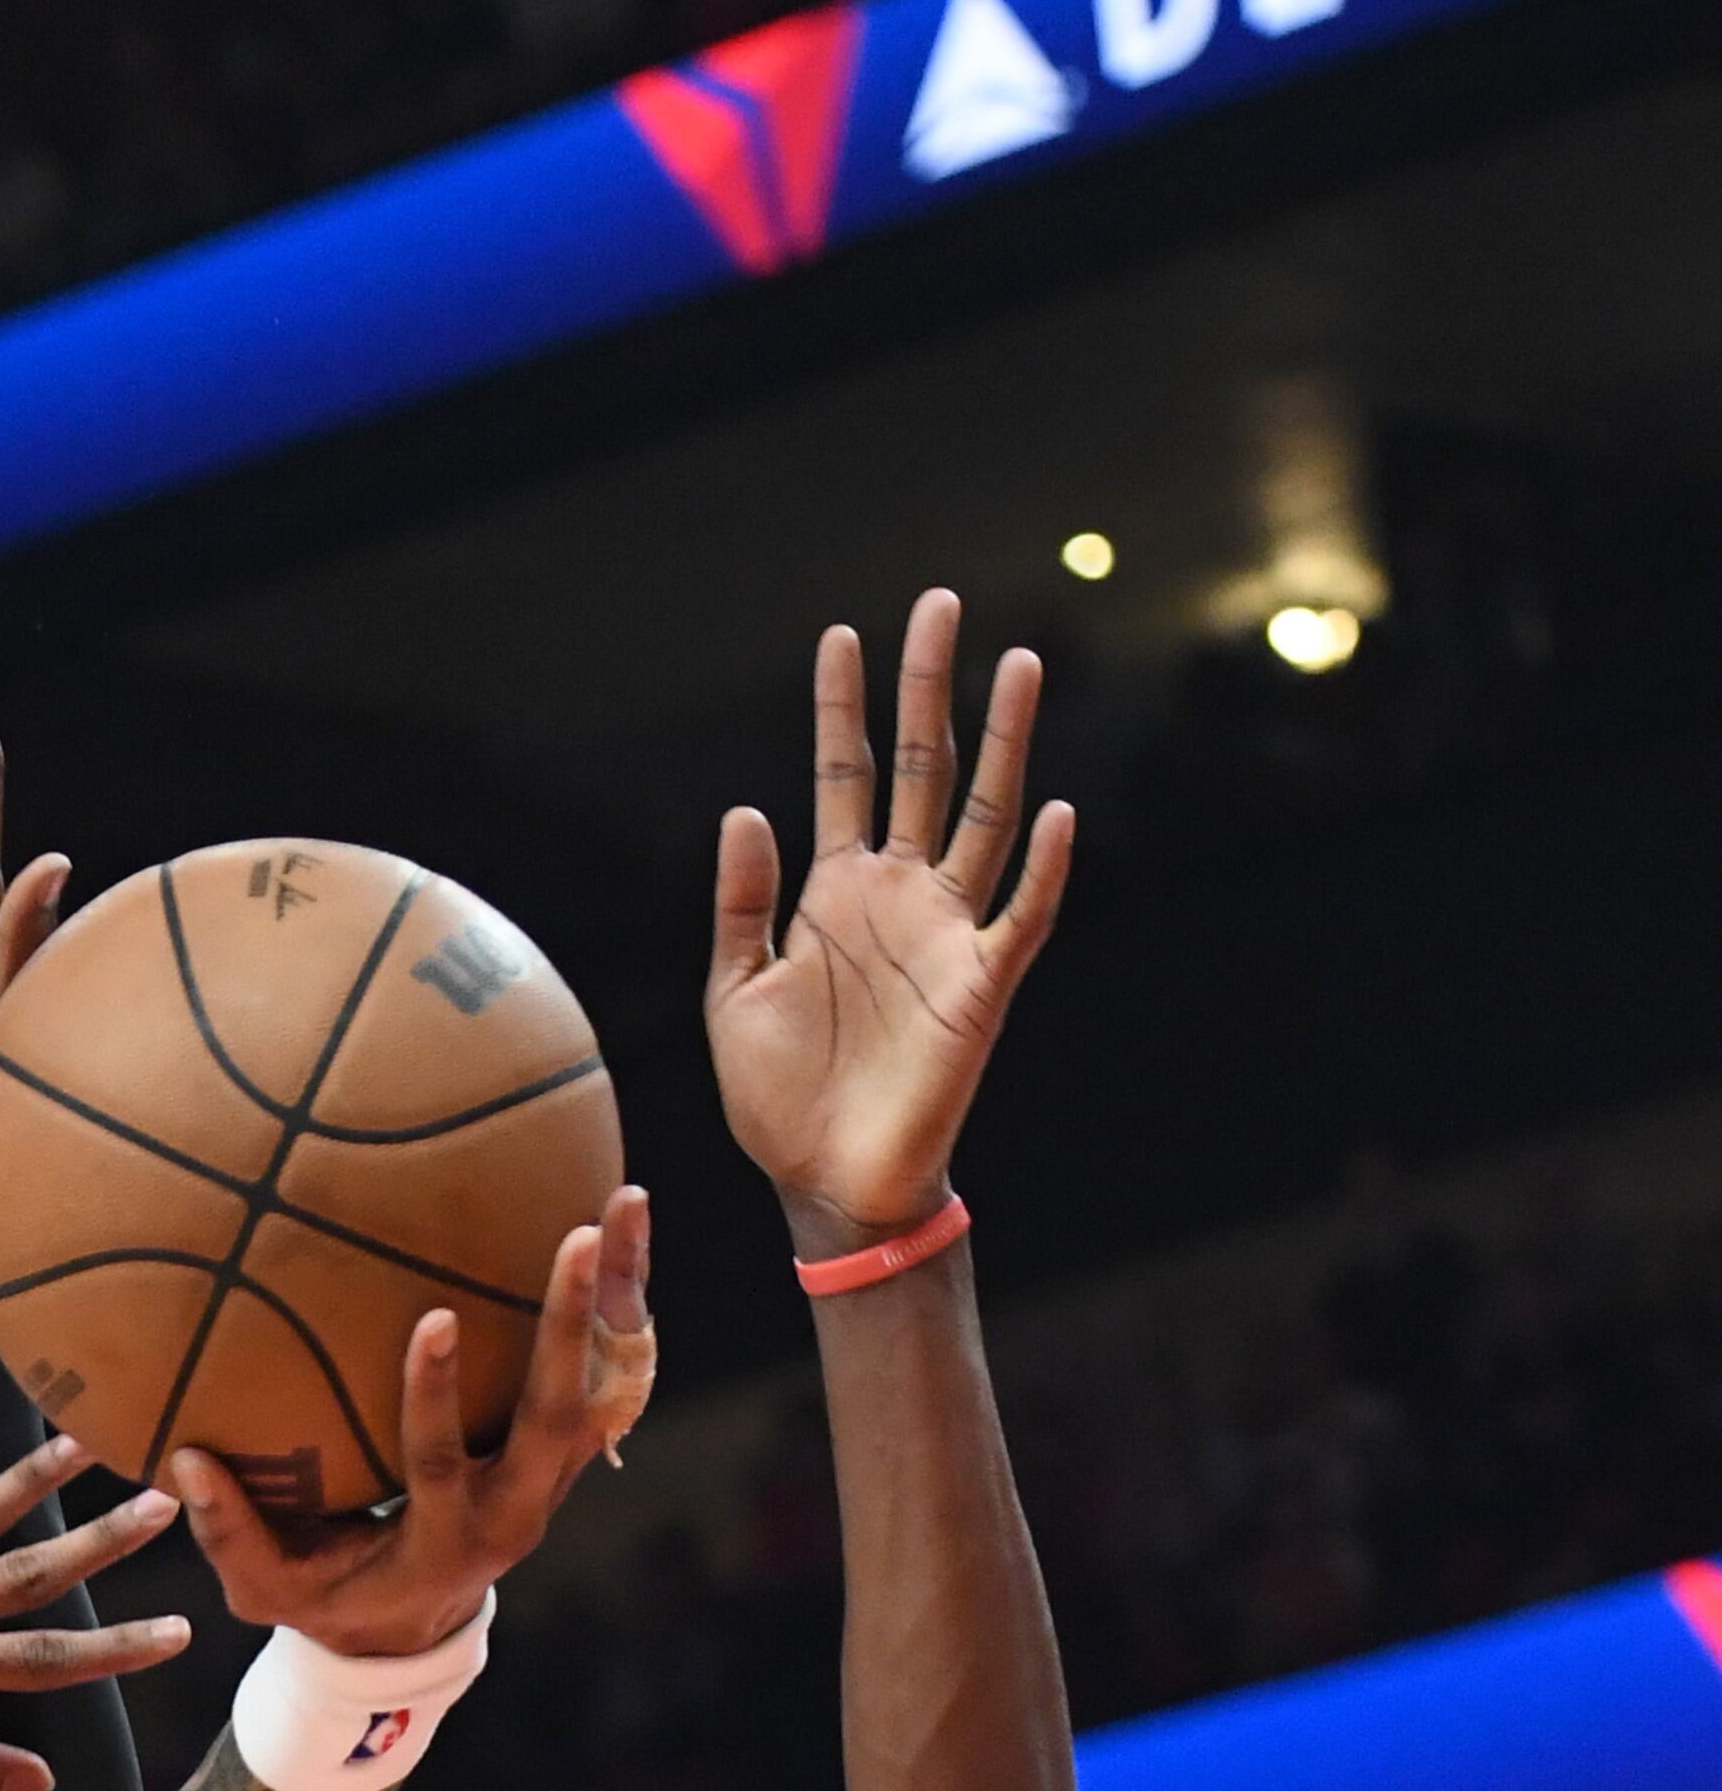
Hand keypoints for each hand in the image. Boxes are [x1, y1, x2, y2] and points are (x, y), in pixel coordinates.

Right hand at [171, 1191, 658, 1656]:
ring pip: (598, 1386)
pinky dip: (620, 1296)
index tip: (432, 1320)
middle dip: (566, 1330)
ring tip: (625, 1199)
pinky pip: (607, 1368)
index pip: (442, 1470)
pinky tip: (622, 1213)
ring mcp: (550, 1480)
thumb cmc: (332, 1596)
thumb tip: (185, 1463)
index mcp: (445, 1545)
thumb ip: (231, 1534)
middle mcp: (515, 1513)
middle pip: (554, 1420)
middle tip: (577, 1239)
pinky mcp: (566, 1449)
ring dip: (616, 1297)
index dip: (437, 1401)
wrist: (416, 1621)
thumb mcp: (272, 1589)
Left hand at [706, 590, 1073, 1251]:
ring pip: (983, 816)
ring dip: (1003, 743)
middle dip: (929, 689)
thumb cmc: (778, 1099)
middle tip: (939, 605)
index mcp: (835, 892)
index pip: (843, 775)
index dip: (841, 708)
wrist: (825, 1185)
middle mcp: (898, 896)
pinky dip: (1044, 868)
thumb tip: (745, 810)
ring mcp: (945, 935)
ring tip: (1018, 664)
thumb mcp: (734, 994)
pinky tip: (1056, 811)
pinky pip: (1022, 917)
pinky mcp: (981, 989)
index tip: (840, 635)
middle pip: (922, 768)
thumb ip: (740, 905)